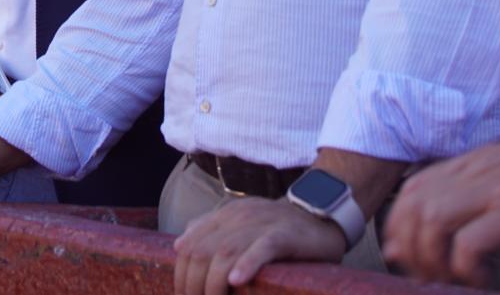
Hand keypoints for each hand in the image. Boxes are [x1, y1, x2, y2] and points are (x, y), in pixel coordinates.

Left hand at [173, 196, 345, 294]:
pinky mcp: (283, 235)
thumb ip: (210, 229)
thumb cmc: (277, 227)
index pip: (190, 245)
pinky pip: (261, 249)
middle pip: (202, 251)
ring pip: (225, 252)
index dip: (181, 275)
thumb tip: (180, 244)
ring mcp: (260, 224)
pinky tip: (236, 280)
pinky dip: (246, 264)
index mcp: (225, 215)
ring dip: (212, 283)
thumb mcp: (239, 223)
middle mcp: (238, 217)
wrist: (320, 214)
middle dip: (193, 284)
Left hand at [382, 132, 499, 286]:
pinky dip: (465, 266)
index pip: (414, 190)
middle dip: (409, 248)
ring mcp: (494, 190)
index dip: (400, 225)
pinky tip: (481, 280)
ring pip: (431, 222)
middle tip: (426, 277)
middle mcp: (475, 172)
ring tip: (452, 281)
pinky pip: (470, 242)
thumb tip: (462, 212)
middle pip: (413, 207)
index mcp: (474, 163)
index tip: (406, 255)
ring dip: (433, 259)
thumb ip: (487, 185)